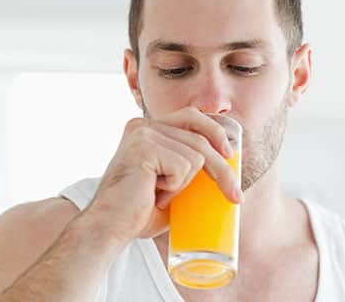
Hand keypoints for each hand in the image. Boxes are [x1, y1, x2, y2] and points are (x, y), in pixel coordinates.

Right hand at [84, 107, 242, 243]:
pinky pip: (184, 166)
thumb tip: (226, 168)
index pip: (192, 117)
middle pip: (200, 137)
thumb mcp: (169, 185)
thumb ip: (187, 169)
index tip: (230, 155)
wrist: (109, 228)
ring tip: (159, 195)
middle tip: (235, 196)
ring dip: (185, 184)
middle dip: (222, 168)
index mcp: (147, 129)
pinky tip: (153, 193)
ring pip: (196, 155)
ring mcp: (143, 133)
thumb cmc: (136, 213)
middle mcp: (143, 125)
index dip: (215, 133)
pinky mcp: (144, 147)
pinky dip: (175, 187)